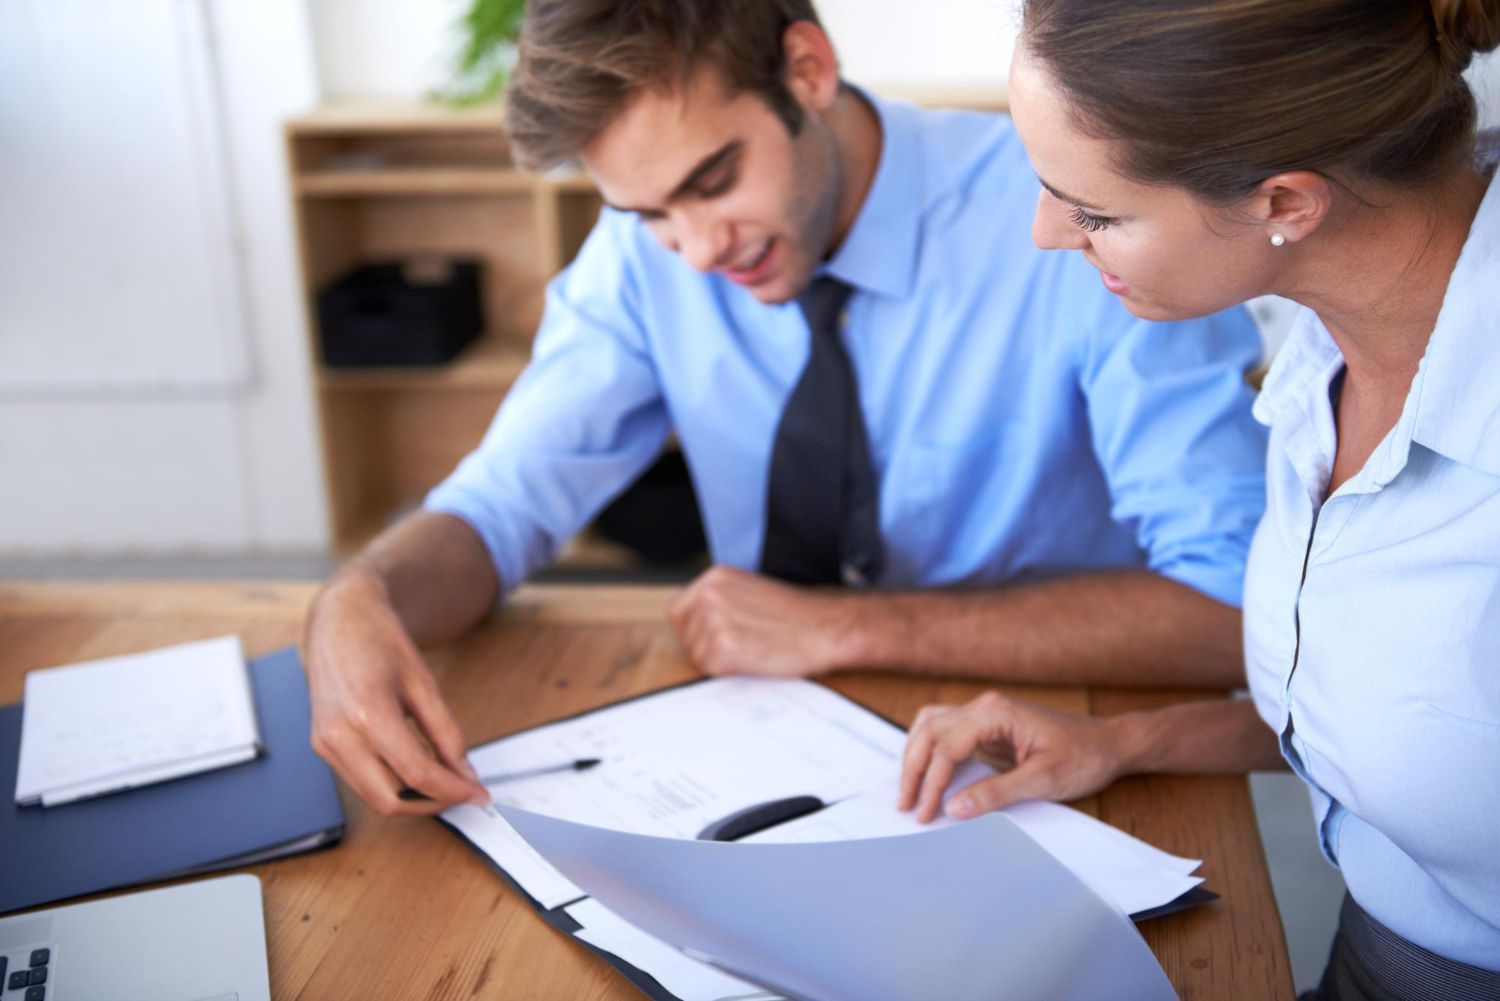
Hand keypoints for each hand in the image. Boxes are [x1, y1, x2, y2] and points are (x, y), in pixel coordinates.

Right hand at [306, 572, 489, 815]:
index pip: (416, 773)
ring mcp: (324, 743)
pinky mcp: (321, 746)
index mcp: (367, 712)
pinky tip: (415, 769)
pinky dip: (391, 784)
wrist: (339, 621)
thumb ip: (447, 733)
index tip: (477, 793)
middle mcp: (338, 734)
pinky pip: (360, 782)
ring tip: (443, 781)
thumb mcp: (424, 683)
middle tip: (462, 792)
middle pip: (389, 799)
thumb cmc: (379, 642)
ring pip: (373, 797)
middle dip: (431, 803)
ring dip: (411, 798)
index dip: (453, 790)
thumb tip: (464, 773)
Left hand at [667, 565, 853, 676]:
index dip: (695, 630)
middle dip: (705, 646)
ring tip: (750, 650)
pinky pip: (709, 669)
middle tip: (740, 645)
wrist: (826, 627)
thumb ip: (719, 600)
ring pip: (696, 655)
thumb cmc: (795, 615)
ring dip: (718, 661)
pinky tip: (751, 660)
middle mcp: (710, 594)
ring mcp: (715, 620)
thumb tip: (695, 624)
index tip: (717, 636)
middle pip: (684, 635)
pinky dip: (727, 671)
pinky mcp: (725, 647)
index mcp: (715, 577)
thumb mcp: (750, 591)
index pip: (678, 611)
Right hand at [898, 691, 1127, 822]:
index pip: (947, 746)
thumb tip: (954, 807)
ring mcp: (985, 714)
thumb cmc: (1083, 757)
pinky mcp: (987, 727)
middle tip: (906, 805)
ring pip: (931, 726)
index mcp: (996, 713)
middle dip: (914, 769)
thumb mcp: (1043, 780)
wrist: (1109, 744)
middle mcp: (985, 707)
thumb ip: (996, 793)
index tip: (925, 812)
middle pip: (930, 731)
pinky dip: (930, 751)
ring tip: (910, 790)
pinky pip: (946, 733)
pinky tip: (926, 773)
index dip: (931, 782)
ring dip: (916, 756)